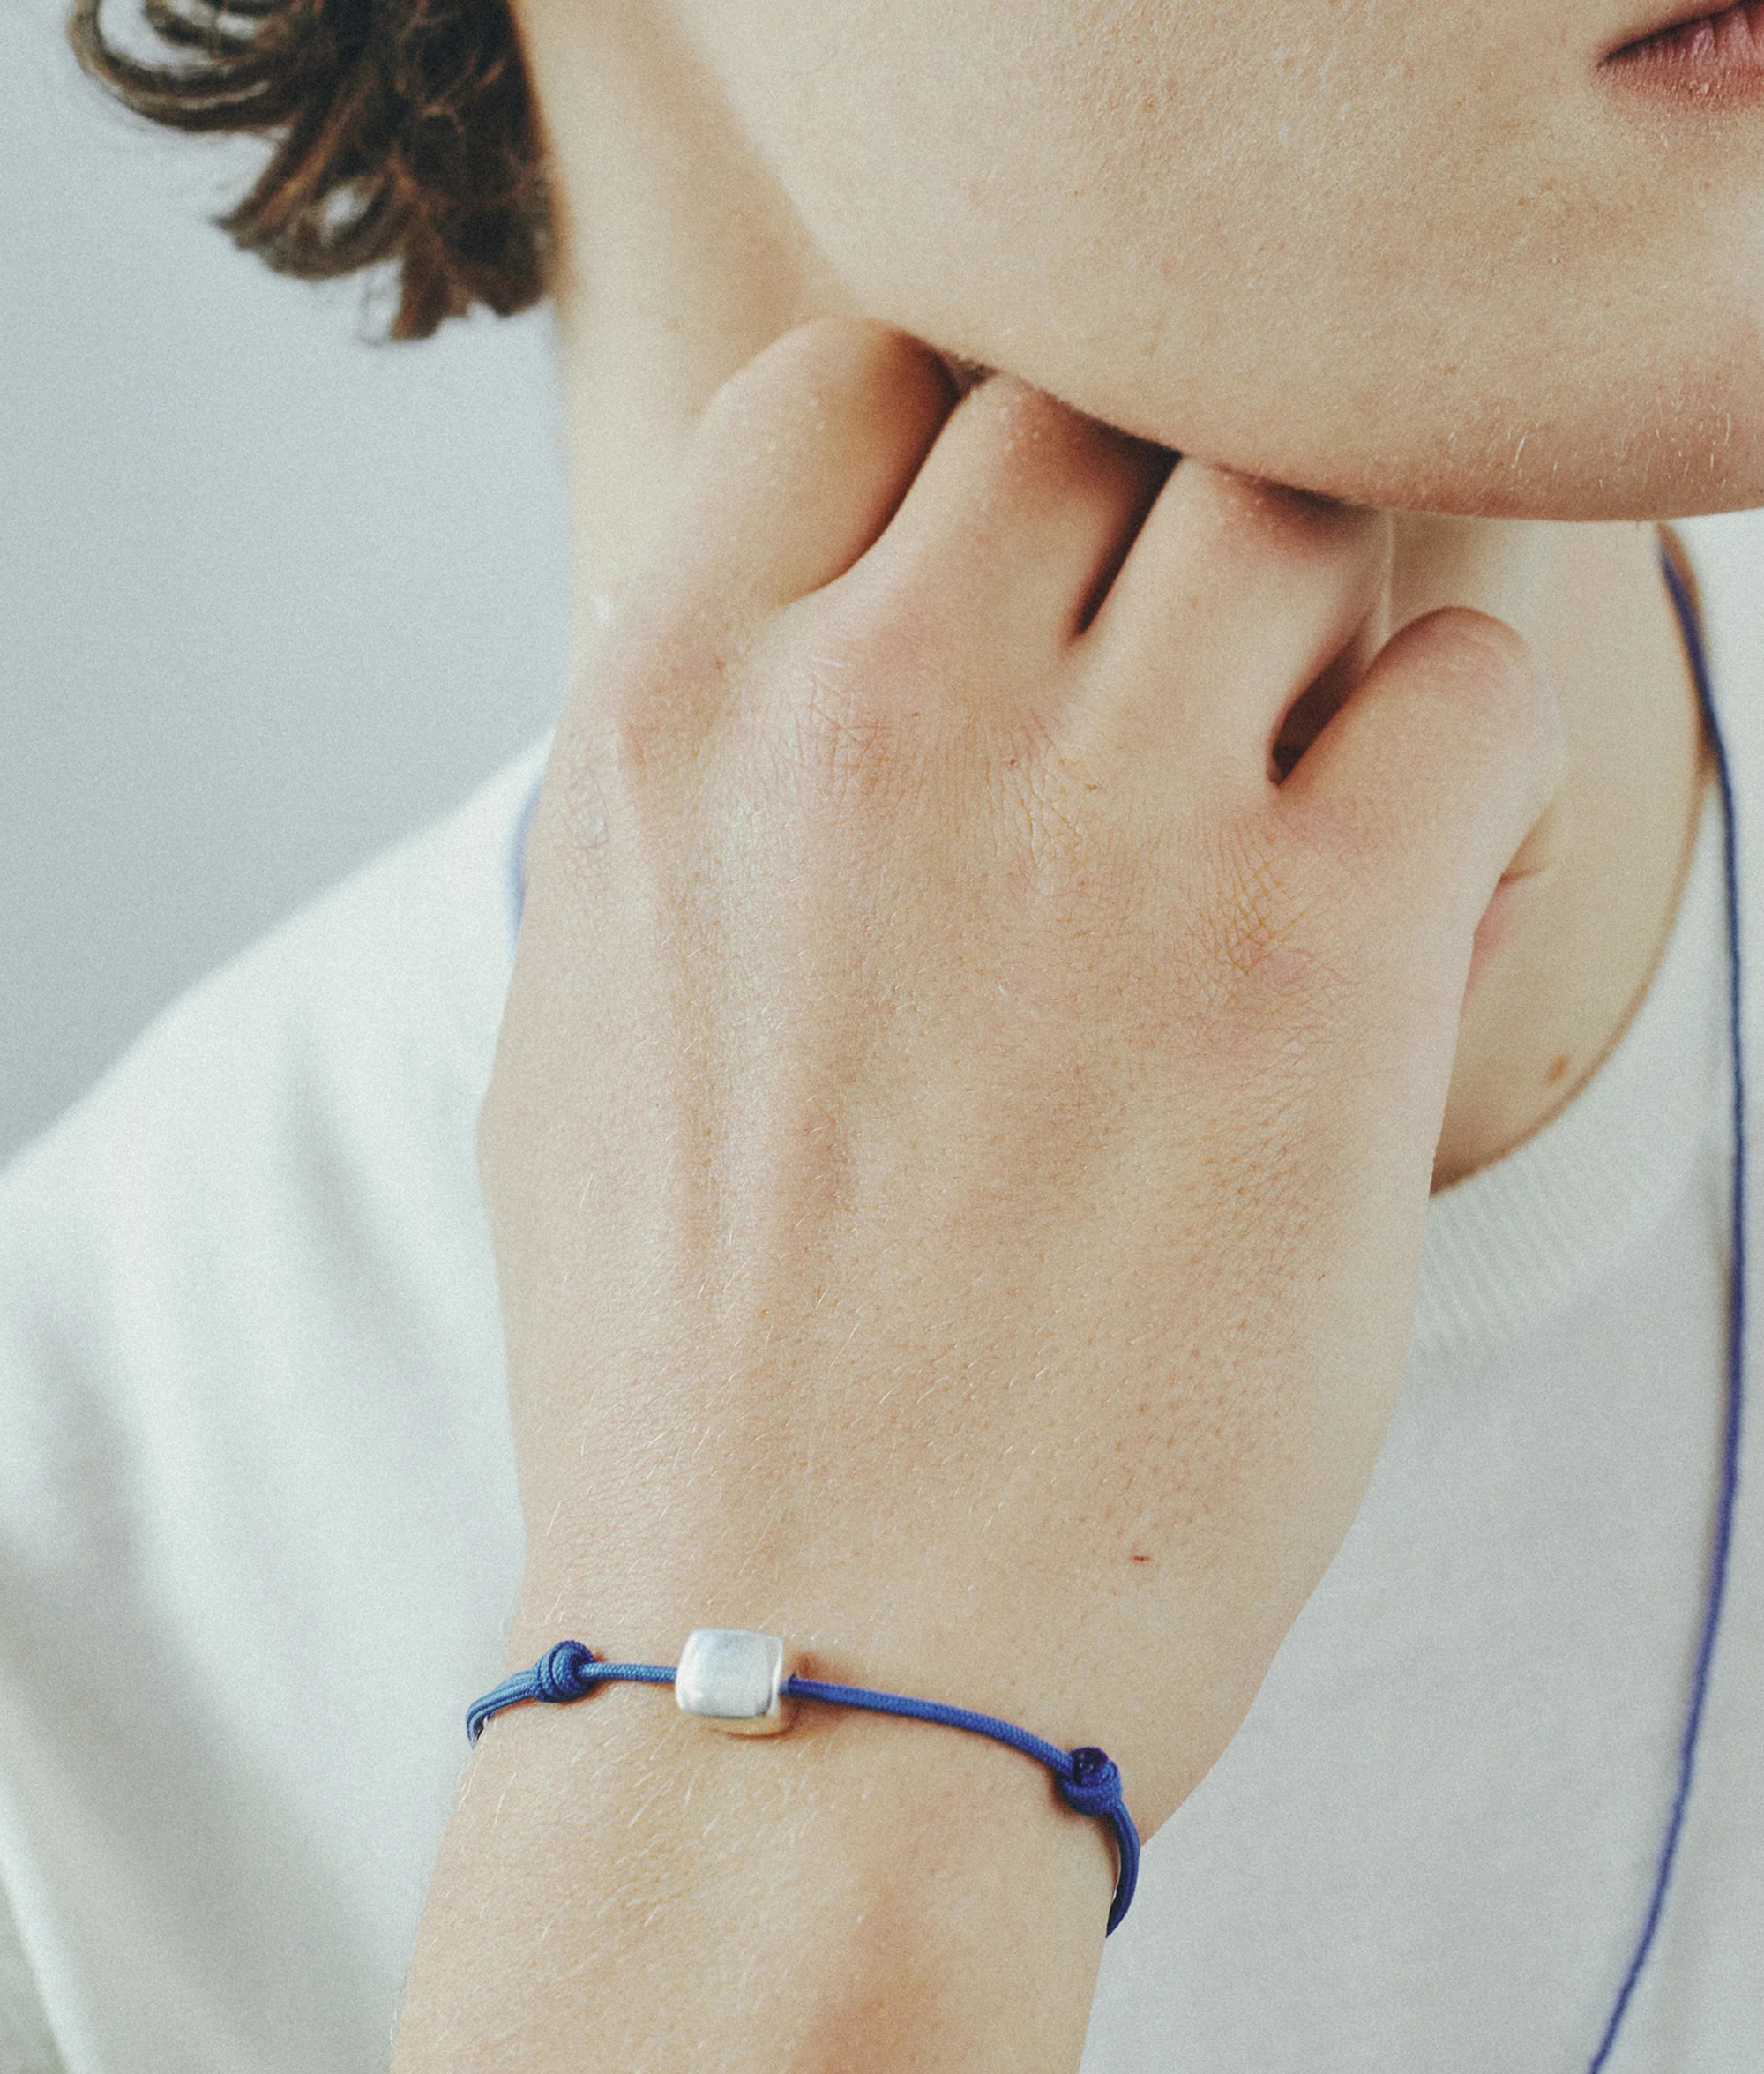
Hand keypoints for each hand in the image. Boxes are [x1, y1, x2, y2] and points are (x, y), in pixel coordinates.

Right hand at [479, 318, 1560, 1838]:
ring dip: (1320, 621)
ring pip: (1294, 502)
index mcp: (667, 726)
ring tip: (1299, 786)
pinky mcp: (1305, 964)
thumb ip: (695, 821)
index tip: (1016, 575)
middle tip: (1179, 691)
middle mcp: (868, 718)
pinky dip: (1470, 762)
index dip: (963, 449)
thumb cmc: (694, 1391)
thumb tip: (811, 687)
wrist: (803, 1669)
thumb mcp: (588, 1045)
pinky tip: (1409, 894)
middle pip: (1098, 410)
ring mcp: (1090, 825)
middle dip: (1150, 521)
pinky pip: (1474, 690)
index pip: (859, 377)